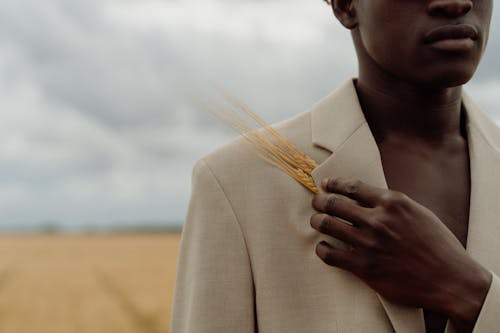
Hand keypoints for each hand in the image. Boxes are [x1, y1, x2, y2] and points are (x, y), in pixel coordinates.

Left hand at [310, 177, 490, 327]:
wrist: (450, 279)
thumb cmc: (437, 245)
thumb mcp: (418, 213)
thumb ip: (392, 204)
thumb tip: (366, 196)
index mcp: (392, 202)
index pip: (351, 186)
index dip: (333, 184)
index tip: (325, 184)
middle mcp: (378, 220)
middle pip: (333, 203)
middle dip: (319, 200)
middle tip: (316, 202)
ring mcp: (369, 244)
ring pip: (327, 225)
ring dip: (317, 221)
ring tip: (317, 221)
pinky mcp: (364, 267)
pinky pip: (330, 254)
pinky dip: (322, 249)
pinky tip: (324, 247)